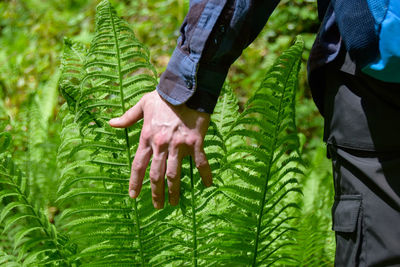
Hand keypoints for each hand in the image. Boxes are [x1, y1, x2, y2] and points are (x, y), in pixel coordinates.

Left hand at [109, 90, 211, 208]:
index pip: (138, 165)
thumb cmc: (163, 97)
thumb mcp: (142, 105)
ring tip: (174, 203)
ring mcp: (179, 145)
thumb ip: (127, 117)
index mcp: (147, 137)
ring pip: (174, 174)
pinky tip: (207, 185)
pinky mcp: (195, 142)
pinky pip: (200, 162)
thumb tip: (111, 123)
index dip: (135, 182)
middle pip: (156, 175)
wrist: (185, 88)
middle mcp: (161, 144)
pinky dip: (204, 175)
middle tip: (157, 206)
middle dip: (155, 193)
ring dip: (174, 191)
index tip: (133, 196)